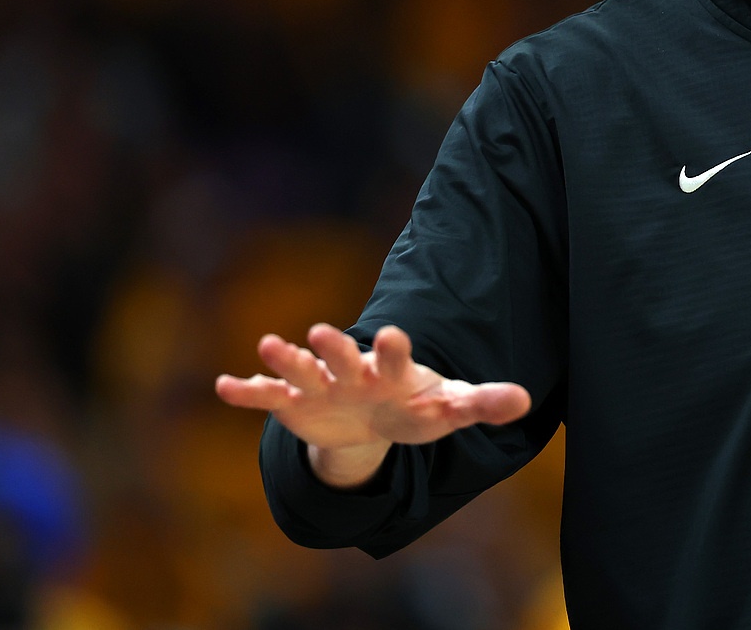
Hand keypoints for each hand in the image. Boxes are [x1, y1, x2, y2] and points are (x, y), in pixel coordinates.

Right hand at [214, 323, 531, 487]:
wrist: (374, 418)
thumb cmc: (415, 404)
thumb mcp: (449, 407)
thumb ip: (482, 403)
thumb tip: (525, 402)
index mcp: (392, 371)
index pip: (396, 356)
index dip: (395, 348)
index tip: (395, 335)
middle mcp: (353, 371)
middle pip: (343, 357)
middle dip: (335, 347)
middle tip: (322, 331)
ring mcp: (321, 385)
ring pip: (301, 370)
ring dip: (286, 359)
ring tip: (268, 345)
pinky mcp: (293, 403)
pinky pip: (268, 397)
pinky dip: (248, 392)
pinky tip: (225, 387)